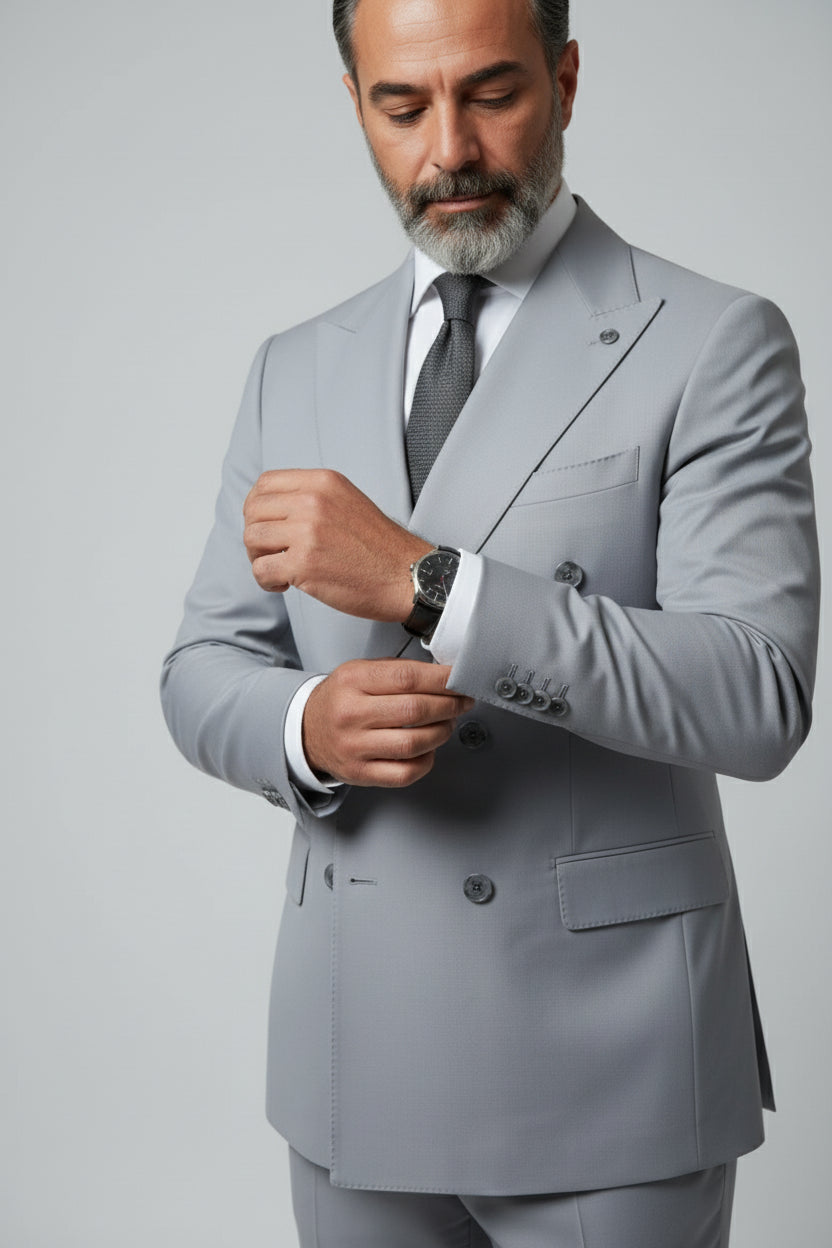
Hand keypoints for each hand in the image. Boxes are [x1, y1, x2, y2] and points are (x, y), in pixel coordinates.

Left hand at [243, 469, 431, 620]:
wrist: (407, 575)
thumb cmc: (379, 547)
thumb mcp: (347, 501)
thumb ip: (313, 498)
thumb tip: (272, 509)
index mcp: (323, 482)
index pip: (265, 484)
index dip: (256, 507)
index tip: (266, 525)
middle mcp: (313, 501)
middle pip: (253, 511)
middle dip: (256, 535)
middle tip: (271, 552)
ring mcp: (307, 532)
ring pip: (252, 539)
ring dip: (259, 559)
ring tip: (279, 570)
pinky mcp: (304, 564)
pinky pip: (261, 570)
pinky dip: (266, 582)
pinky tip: (284, 585)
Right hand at [302, 659, 474, 787]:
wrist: (307, 730)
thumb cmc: (341, 699)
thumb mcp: (360, 671)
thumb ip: (398, 671)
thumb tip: (443, 676)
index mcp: (352, 681)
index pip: (408, 678)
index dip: (442, 679)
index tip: (460, 679)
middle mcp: (351, 714)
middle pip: (415, 710)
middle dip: (450, 705)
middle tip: (462, 701)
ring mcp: (355, 747)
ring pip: (414, 743)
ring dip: (442, 732)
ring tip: (447, 722)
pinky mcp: (360, 773)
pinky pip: (406, 772)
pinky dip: (427, 760)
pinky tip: (428, 748)